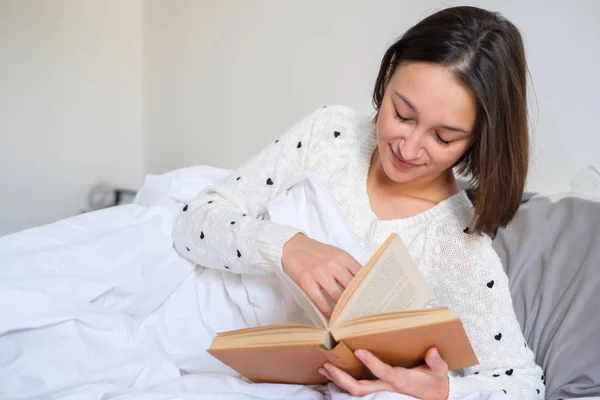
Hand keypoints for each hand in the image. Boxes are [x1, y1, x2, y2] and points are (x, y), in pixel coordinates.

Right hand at [282, 234, 361, 316]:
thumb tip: (364, 287)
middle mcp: (333, 264)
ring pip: (337, 295)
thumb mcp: (336, 255)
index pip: (362, 276)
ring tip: (347, 321)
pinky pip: (320, 299)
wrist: (294, 245)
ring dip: (342, 310)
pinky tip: (331, 318)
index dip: (367, 291)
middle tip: (361, 316)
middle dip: (356, 303)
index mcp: (344, 257)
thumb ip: (349, 268)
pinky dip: (327, 311)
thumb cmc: (318, 253)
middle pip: (351, 288)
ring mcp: (319, 272)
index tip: (371, 303)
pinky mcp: (306, 279)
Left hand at [319, 348, 448, 399]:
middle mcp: (387, 388)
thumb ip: (436, 362)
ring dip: (338, 380)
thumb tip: (432, 351)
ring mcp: (381, 392)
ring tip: (324, 368)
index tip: (359, 351)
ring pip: (356, 391)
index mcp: (401, 380)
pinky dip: (343, 383)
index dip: (371, 363)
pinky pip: (358, 390)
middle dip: (342, 378)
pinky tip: (333, 375)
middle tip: (328, 365)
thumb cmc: (434, 383)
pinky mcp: (379, 392)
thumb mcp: (439, 371)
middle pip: (360, 388)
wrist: (436, 398)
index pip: (383, 372)